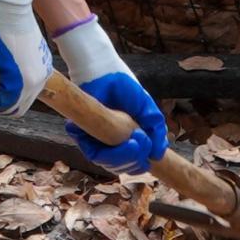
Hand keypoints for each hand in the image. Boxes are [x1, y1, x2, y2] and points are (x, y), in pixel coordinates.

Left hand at [52, 19, 167, 174]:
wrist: (107, 72)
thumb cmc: (127, 90)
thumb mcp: (149, 110)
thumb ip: (157, 132)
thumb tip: (158, 156)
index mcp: (124, 140)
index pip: (131, 164)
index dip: (140, 165)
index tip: (149, 160)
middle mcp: (108, 143)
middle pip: (121, 167)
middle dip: (136, 161)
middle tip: (144, 144)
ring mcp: (95, 139)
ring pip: (109, 163)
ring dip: (128, 158)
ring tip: (138, 140)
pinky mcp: (82, 133)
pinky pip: (94, 154)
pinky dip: (112, 154)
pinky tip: (129, 142)